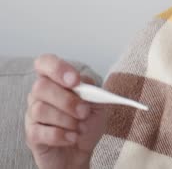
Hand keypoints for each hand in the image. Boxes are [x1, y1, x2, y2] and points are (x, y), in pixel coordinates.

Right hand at [25, 54, 107, 168]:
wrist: (82, 150)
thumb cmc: (87, 123)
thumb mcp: (98, 103)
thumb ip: (91, 90)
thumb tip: (83, 82)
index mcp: (56, 81)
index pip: (45, 63)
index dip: (57, 68)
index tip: (75, 81)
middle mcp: (40, 95)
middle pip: (41, 86)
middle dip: (67, 100)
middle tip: (84, 112)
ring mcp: (33, 115)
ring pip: (41, 109)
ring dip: (67, 120)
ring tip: (79, 128)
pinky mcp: (32, 135)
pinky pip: (40, 131)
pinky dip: (61, 135)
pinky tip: (72, 138)